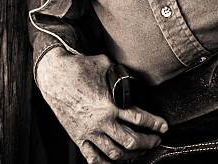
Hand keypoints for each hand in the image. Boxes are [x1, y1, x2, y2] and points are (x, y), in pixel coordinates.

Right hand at [36, 48, 168, 162]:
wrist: (54, 76)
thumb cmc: (79, 67)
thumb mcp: (104, 64)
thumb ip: (120, 72)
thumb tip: (130, 74)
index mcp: (110, 103)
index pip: (139, 118)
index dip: (154, 124)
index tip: (163, 127)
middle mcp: (101, 121)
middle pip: (131, 141)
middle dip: (147, 142)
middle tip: (155, 140)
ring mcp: (90, 131)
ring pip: (115, 153)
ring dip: (131, 155)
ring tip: (139, 152)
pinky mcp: (79, 137)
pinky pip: (94, 158)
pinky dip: (106, 163)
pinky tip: (114, 161)